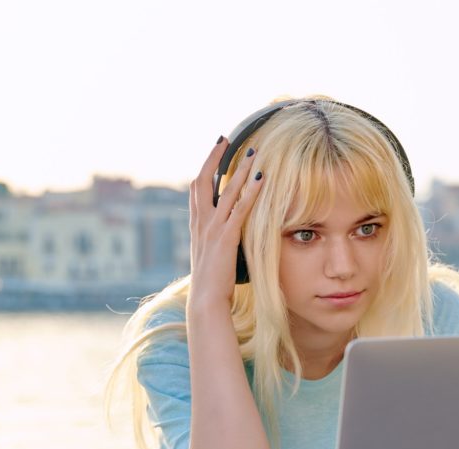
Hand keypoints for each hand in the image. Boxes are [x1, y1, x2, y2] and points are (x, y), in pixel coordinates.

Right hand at [187, 137, 264, 307]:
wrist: (206, 300)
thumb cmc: (212, 283)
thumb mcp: (212, 256)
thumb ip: (218, 241)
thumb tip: (228, 235)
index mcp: (197, 226)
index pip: (197, 189)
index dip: (205, 168)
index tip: (214, 152)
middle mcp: (201, 223)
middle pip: (204, 181)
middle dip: (215, 158)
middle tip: (226, 138)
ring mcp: (213, 229)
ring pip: (225, 191)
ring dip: (238, 170)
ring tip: (251, 152)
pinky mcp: (227, 238)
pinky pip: (240, 209)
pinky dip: (251, 192)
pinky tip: (261, 179)